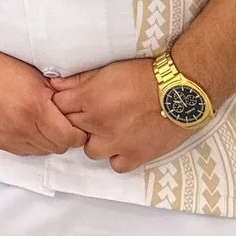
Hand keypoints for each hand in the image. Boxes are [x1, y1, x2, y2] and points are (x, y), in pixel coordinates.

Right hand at [0, 47, 87, 156]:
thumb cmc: (6, 68)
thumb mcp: (40, 78)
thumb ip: (59, 99)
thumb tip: (77, 115)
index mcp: (35, 109)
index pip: (69, 138)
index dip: (77, 132)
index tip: (76, 124)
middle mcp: (22, 127)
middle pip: (58, 147)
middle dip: (63, 137)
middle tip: (61, 122)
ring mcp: (9, 137)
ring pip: (42, 152)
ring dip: (47, 141)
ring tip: (43, 123)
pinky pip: (25, 151)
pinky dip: (31, 142)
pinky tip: (28, 127)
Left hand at [49, 58, 182, 172]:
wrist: (180, 90)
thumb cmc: (146, 75)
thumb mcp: (109, 70)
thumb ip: (80, 79)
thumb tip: (55, 85)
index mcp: (89, 99)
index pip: (59, 106)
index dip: (65, 103)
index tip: (74, 101)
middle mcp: (98, 123)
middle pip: (72, 127)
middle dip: (79, 120)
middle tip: (94, 113)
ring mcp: (116, 142)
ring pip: (90, 150)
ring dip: (96, 140)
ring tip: (110, 130)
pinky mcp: (135, 155)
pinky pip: (116, 165)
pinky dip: (118, 157)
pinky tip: (124, 144)